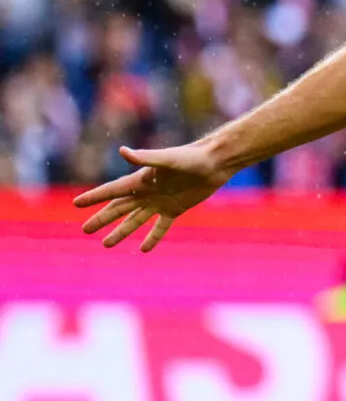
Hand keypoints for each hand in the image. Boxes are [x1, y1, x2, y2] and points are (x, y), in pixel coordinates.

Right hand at [74, 144, 232, 251]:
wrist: (214, 163)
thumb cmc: (191, 157)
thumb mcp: (167, 159)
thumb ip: (145, 157)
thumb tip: (122, 151)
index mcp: (141, 180)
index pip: (112, 190)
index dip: (94, 197)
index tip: (76, 204)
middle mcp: (147, 192)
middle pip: (119, 208)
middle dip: (102, 219)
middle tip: (85, 230)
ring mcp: (160, 201)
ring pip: (136, 220)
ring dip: (121, 232)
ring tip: (106, 244)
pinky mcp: (175, 209)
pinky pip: (160, 227)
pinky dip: (152, 237)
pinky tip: (143, 249)